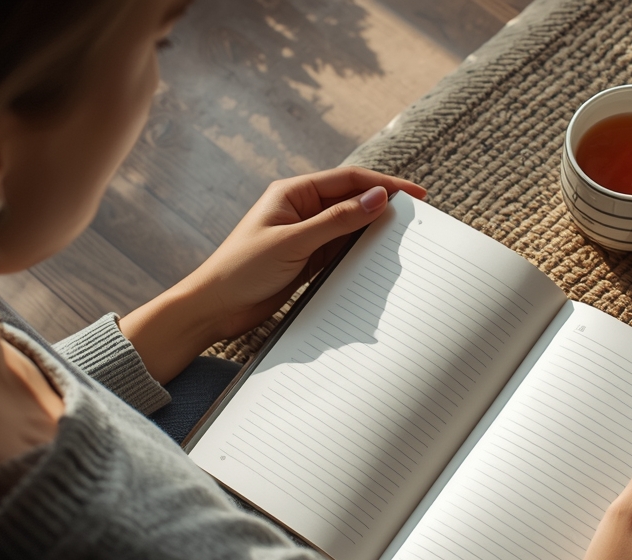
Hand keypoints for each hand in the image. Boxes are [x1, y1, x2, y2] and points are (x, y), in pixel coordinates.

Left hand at [120, 167, 425, 382]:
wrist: (214, 307)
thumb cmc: (241, 270)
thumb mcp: (294, 242)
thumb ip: (337, 220)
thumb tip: (377, 197)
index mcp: (293, 193)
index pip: (348, 180)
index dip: (385, 183)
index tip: (415, 194)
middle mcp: (301, 210)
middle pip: (352, 200)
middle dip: (383, 206)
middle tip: (417, 217)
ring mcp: (305, 235)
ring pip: (349, 226)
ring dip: (373, 230)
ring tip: (403, 238)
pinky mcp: (306, 259)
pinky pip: (341, 250)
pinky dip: (359, 252)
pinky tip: (377, 257)